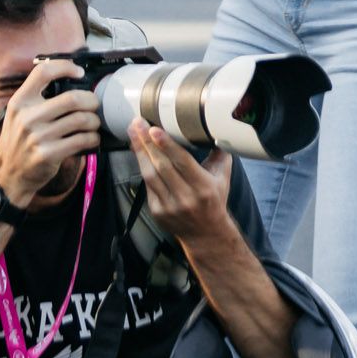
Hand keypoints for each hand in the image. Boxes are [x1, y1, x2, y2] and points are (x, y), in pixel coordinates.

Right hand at [0, 57, 100, 203]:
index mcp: (20, 102)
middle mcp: (27, 117)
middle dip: (91, 100)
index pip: (43, 73)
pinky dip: (93, 138)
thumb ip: (38, 98)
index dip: (65, 67)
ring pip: (81, 120)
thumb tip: (72, 83)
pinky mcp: (48, 154)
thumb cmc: (19, 142)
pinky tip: (91, 139)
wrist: (8, 174)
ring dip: (94, 121)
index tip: (79, 72)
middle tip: (94, 104)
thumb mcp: (18, 115)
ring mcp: (38, 136)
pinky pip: (82, 140)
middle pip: (72, 98)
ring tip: (93, 123)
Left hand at [127, 123, 230, 247]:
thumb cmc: (214, 200)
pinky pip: (147, 185)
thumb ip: (220, 153)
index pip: (182, 162)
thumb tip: (216, 128)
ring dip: (139, 152)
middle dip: (147, 143)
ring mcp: (169, 206)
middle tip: (137, 123)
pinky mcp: (157, 212)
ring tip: (133, 133)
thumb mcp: (222, 177)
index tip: (154, 130)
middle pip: (161, 166)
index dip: (167, 145)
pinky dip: (142, 167)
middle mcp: (186, 197)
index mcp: (204, 187)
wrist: (206, 234)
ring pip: (150, 175)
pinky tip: (138, 152)